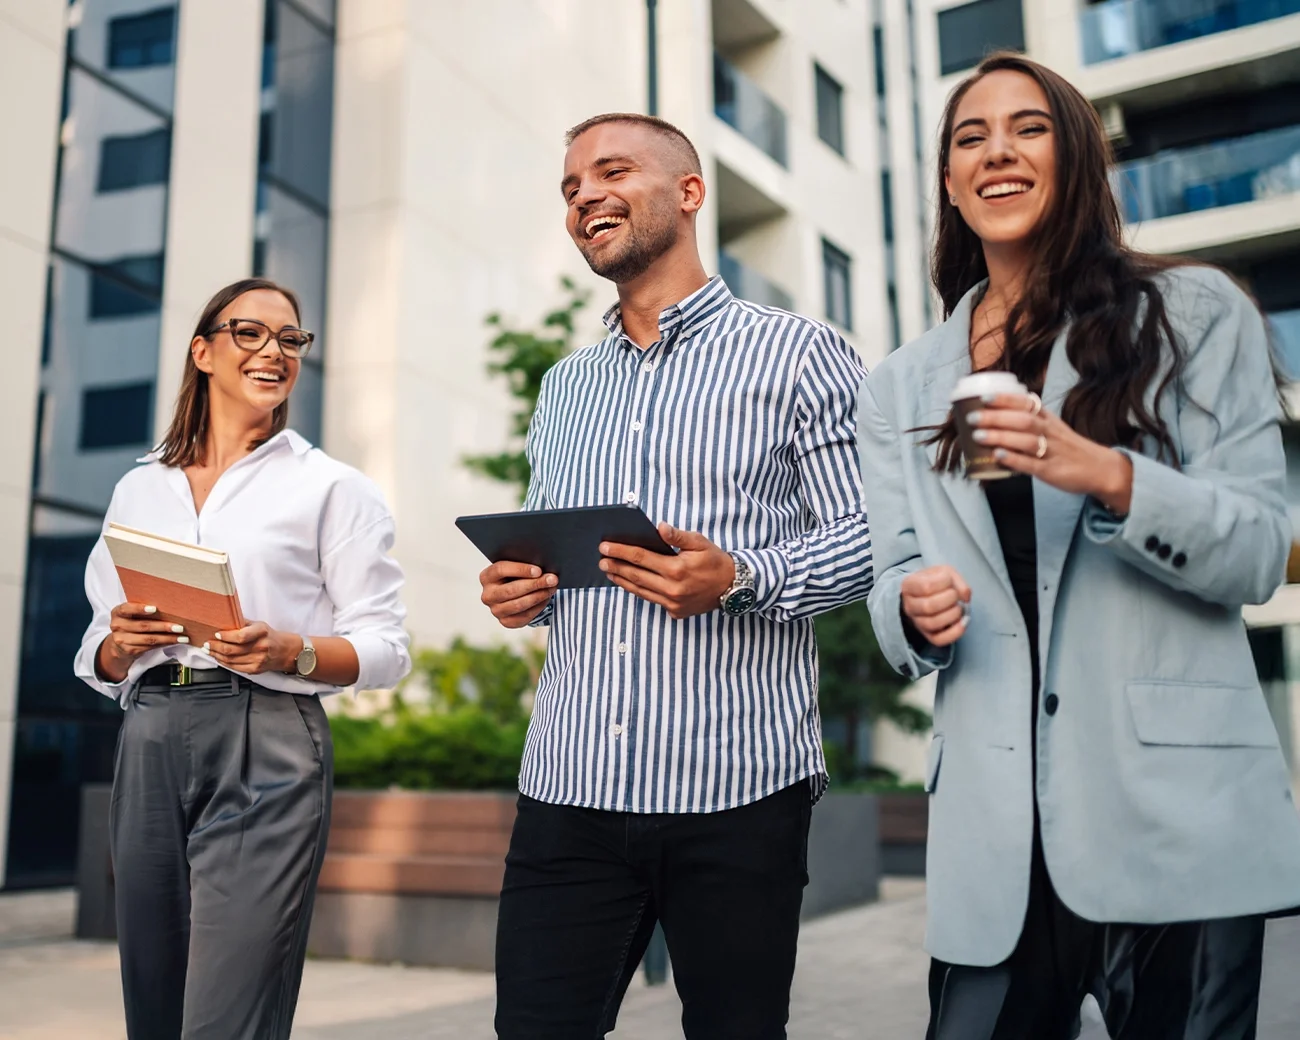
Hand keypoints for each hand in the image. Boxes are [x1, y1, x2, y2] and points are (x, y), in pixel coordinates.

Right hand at [98, 602, 190, 680]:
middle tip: (179, 627)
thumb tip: (169, 606)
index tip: (154, 609)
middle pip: (143, 626)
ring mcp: (122, 640)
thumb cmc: (131, 623)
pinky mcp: (129, 650)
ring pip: (149, 639)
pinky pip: (150, 647)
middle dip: (163, 626)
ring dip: (168, 638)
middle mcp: (117, 626)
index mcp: (118, 613)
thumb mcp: (131, 614)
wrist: (119, 644)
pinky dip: (164, 644)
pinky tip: (174, 642)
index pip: (126, 609)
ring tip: (182, 637)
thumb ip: (142, 609)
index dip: (139, 609)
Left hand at [203, 622, 300, 674]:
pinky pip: (235, 667)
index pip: (240, 636)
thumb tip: (224, 621)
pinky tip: (218, 658)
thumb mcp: (259, 625)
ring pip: (230, 660)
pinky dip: (224, 663)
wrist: (286, 651)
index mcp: (262, 632)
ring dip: (216, 655)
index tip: (216, 634)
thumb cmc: (270, 636)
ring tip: (209, 650)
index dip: (225, 636)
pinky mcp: (255, 669)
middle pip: (232, 649)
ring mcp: (258, 660)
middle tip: (207, 644)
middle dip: (215, 647)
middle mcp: (261, 646)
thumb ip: (242, 624)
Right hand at [480, 562, 557, 628]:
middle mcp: (488, 595)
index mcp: (486, 577)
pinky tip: (546, 598)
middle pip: (511, 589)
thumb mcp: (517, 567)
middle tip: (552, 579)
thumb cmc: (517, 575)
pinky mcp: (506, 622)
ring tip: (552, 588)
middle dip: (535, 584)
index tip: (539, 570)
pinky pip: (524, 616)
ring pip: (519, 604)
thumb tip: (543, 566)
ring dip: (539, 596)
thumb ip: (524, 565)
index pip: (501, 570)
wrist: (515, 592)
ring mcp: (495, 610)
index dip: (520, 570)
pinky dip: (538, 607)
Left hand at [599, 523, 734, 619]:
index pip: (640, 557)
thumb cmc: (714, 561)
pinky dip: (638, 591)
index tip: (605, 546)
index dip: (621, 551)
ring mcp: (673, 603)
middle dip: (616, 566)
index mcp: (676, 569)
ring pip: (640, 591)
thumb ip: (677, 536)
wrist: (733, 587)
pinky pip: (651, 600)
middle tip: (601, 559)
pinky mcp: (675, 612)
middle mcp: (672, 589)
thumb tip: (659, 527)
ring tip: (609, 571)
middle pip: (635, 576)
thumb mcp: (699, 542)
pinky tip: (629, 583)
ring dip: (622, 581)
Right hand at [900, 566, 970, 647]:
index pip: (926, 586)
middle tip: (955, 596)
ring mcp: (917, 622)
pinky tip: (963, 623)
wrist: (925, 595)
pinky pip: (939, 640)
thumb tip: (965, 597)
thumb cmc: (935, 581)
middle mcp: (909, 605)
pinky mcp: (928, 635)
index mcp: (909, 585)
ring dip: (953, 615)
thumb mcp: (943, 572)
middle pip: (928, 606)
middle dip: (950, 599)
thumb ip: (956, 580)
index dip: (944, 583)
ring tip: (958, 608)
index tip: (949, 581)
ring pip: (932, 623)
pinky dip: (954, 633)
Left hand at [968, 394, 1133, 513]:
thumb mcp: (1053, 426)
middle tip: (972, 418)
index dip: (1005, 399)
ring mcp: (1052, 451)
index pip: (1026, 404)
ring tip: (978, 435)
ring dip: (1000, 437)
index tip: (984, 397)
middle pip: (1022, 420)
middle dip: (995, 418)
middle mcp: (1050, 432)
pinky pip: (1031, 464)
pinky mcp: (1051, 471)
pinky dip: (1014, 459)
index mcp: (1048, 419)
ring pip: (1025, 440)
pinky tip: (998, 456)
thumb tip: (1003, 407)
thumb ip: (1031, 417)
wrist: (1101, 469)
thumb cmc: (1069, 447)